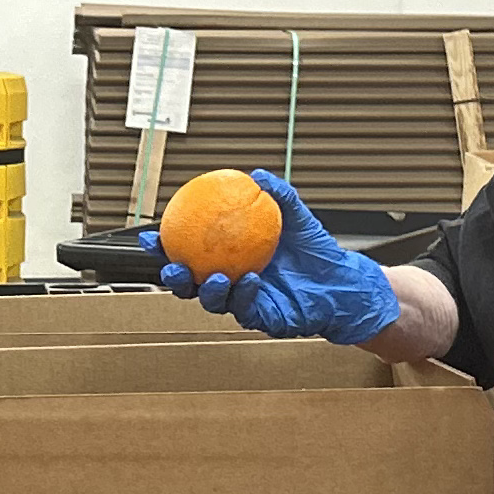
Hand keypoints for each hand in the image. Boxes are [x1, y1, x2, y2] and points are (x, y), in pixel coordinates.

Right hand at [144, 171, 399, 345]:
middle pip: (191, 284)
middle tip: (172, 266)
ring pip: (213, 302)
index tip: (152, 237)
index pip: (190, 252)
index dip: (166, 248)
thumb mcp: (296, 217)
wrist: (341, 282)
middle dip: (174, 278)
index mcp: (230, 256)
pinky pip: (246, 308)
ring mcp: (244, 301)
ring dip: (208, 290)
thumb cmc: (316, 251)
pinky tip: (250, 280)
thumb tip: (258, 175)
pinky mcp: (262, 318)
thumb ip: (278, 195)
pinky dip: (245, 294)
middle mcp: (232, 280)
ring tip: (215, 277)